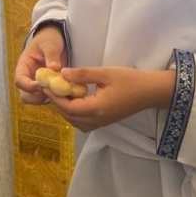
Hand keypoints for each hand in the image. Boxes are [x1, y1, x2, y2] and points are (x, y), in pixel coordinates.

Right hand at [15, 24, 66, 103]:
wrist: (55, 38)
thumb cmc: (48, 39)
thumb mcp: (50, 44)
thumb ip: (51, 55)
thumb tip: (54, 68)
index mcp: (24, 66)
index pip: (19, 81)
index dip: (28, 86)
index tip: (41, 85)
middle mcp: (28, 78)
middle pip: (26, 95)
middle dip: (38, 97)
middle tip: (52, 91)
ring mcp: (37, 84)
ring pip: (37, 100)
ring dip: (48, 98)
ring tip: (62, 90)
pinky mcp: (48, 87)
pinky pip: (49, 97)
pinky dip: (57, 97)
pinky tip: (67, 92)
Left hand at [45, 66, 175, 131]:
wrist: (150, 92)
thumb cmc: (129, 80)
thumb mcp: (105, 73)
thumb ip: (82, 74)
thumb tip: (62, 74)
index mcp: (96, 109)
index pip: (68, 106)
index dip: (54, 97)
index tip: (45, 84)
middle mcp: (96, 120)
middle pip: (69, 116)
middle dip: (57, 102)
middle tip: (49, 87)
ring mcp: (101, 123)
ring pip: (75, 121)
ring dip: (64, 109)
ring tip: (59, 92)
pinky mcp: (104, 122)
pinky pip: (83, 122)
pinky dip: (74, 113)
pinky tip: (74, 100)